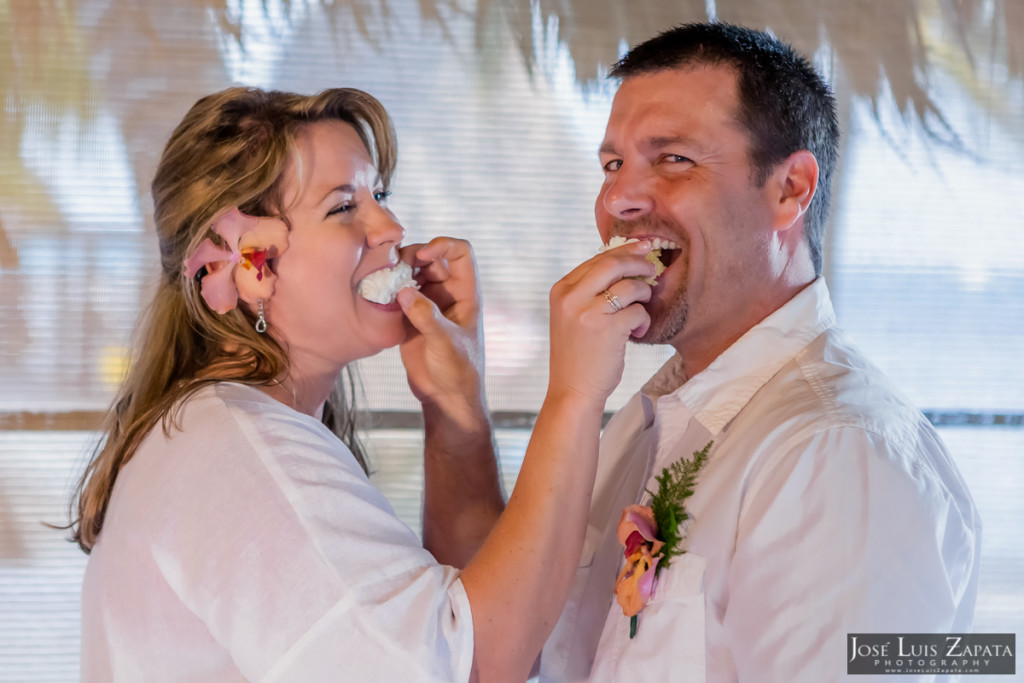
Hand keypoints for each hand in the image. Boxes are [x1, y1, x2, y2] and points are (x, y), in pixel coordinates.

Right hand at [397, 237, 486, 430]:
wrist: (445, 398)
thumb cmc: (458, 372)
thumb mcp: (445, 343)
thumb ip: (426, 316)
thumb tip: (404, 291)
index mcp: (466, 294)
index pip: (461, 253)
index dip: (442, 246)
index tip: (422, 256)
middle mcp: (447, 294)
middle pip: (431, 258)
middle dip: (413, 256)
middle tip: (395, 267)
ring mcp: (428, 305)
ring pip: (412, 274)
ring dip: (398, 272)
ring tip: (383, 280)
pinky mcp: (410, 317)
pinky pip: (398, 293)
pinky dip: (388, 290)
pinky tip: (378, 295)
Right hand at [548, 239, 654, 404]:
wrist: (572, 390)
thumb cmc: (578, 353)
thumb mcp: (571, 315)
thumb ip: (588, 290)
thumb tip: (622, 261)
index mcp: (561, 290)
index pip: (596, 259)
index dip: (622, 250)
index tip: (640, 248)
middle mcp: (571, 298)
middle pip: (613, 263)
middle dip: (638, 261)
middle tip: (652, 268)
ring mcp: (589, 313)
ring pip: (630, 286)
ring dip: (644, 294)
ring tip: (641, 308)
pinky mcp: (608, 329)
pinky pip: (639, 311)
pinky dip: (643, 320)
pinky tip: (636, 331)